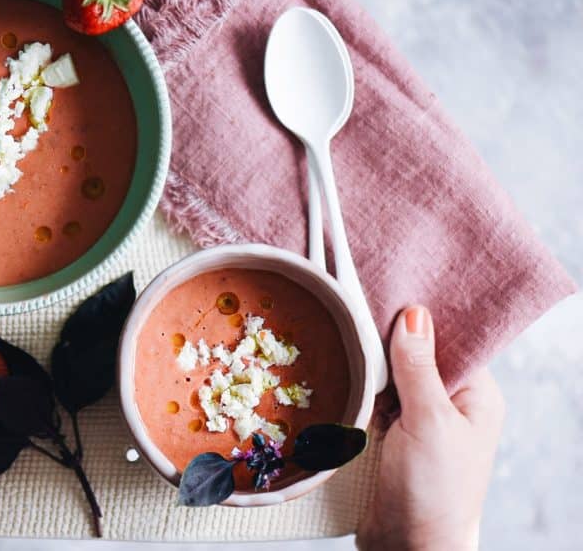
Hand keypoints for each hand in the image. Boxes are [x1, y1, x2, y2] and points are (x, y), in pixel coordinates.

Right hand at [357, 306, 503, 549]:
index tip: (385, 289)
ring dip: (368, 365)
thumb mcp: (429, 420)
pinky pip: (375, 399)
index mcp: (476, 395)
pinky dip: (359, 389)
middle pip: (416, 355)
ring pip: (391, 376)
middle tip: (352, 310)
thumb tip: (415, 314)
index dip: (418, 317)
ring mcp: (421, 421)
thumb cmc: (432, 489)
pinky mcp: (393, 437)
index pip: (449, 339)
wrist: (407, 547)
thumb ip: (419, 366)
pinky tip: (340, 372)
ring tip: (339, 335)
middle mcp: (451, 404)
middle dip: (386, 339)